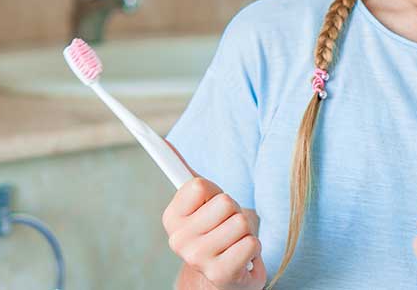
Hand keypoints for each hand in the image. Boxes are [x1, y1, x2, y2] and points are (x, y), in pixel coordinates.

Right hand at [161, 149, 265, 289]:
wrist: (223, 277)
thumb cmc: (215, 230)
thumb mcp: (201, 202)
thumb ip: (183, 172)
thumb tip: (164, 141)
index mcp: (171, 218)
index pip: (198, 185)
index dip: (213, 191)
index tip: (209, 203)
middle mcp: (178, 240)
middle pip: (225, 202)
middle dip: (234, 212)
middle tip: (226, 226)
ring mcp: (198, 259)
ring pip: (240, 223)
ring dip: (245, 231)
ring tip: (235, 242)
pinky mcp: (220, 274)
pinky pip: (251, 243)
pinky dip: (253, 248)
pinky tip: (242, 257)